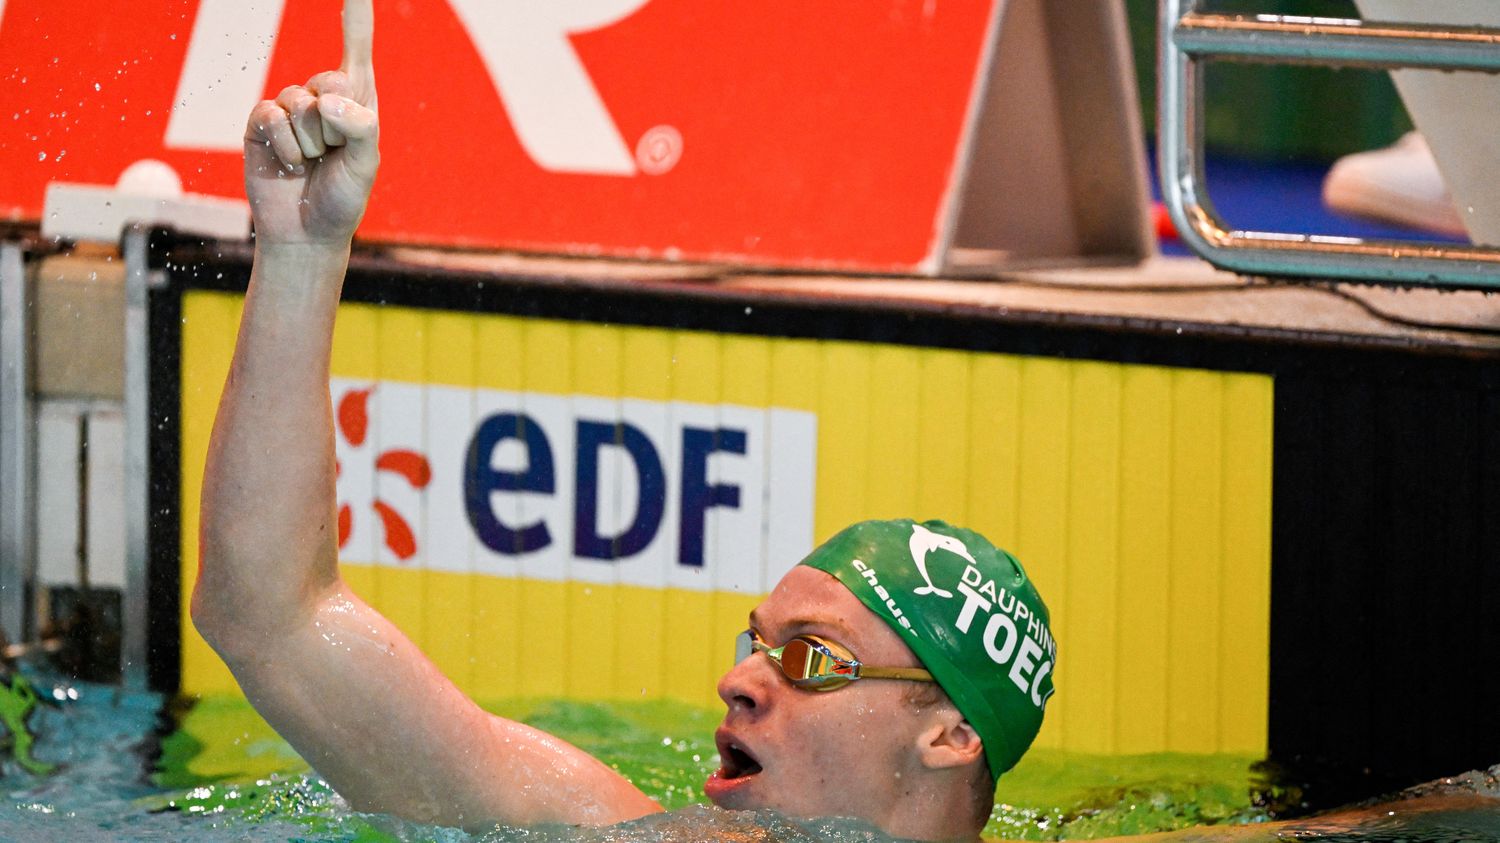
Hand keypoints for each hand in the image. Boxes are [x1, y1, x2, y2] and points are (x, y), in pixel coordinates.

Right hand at [243, 0, 378, 247]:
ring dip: (310, 143)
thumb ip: (360, 127)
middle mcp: (324, 98)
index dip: (355, 15)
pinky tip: (289, 165)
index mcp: (358, 102)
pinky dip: (285, 147)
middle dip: (335, 126)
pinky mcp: (261, 123)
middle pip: (330, 82)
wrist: (306, 234)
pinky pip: (272, 117)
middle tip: (333, 156)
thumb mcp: (366, 166)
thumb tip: (328, 101)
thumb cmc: (342, 198)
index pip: (357, 48)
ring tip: (311, 163)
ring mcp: (290, 109)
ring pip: (300, 104)